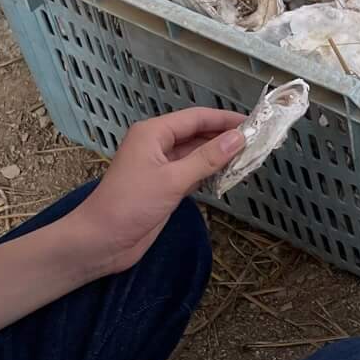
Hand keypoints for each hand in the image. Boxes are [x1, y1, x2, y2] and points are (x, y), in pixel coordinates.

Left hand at [73, 109, 246, 273]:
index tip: (253, 122)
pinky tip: (229, 175)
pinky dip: (210, 173)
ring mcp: (160, 166)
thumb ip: (207, 158)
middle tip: (257, 141)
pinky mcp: (164, 187)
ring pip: (196, 154)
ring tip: (249, 157)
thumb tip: (239, 138)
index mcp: (153, 133)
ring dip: (219, 156)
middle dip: (225, 137)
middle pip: (197, 134)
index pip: (196, 117)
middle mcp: (157, 145)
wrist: (102, 241)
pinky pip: (192, 172)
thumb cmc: (130, 205)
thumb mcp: (173, 180)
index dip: (225, 119)